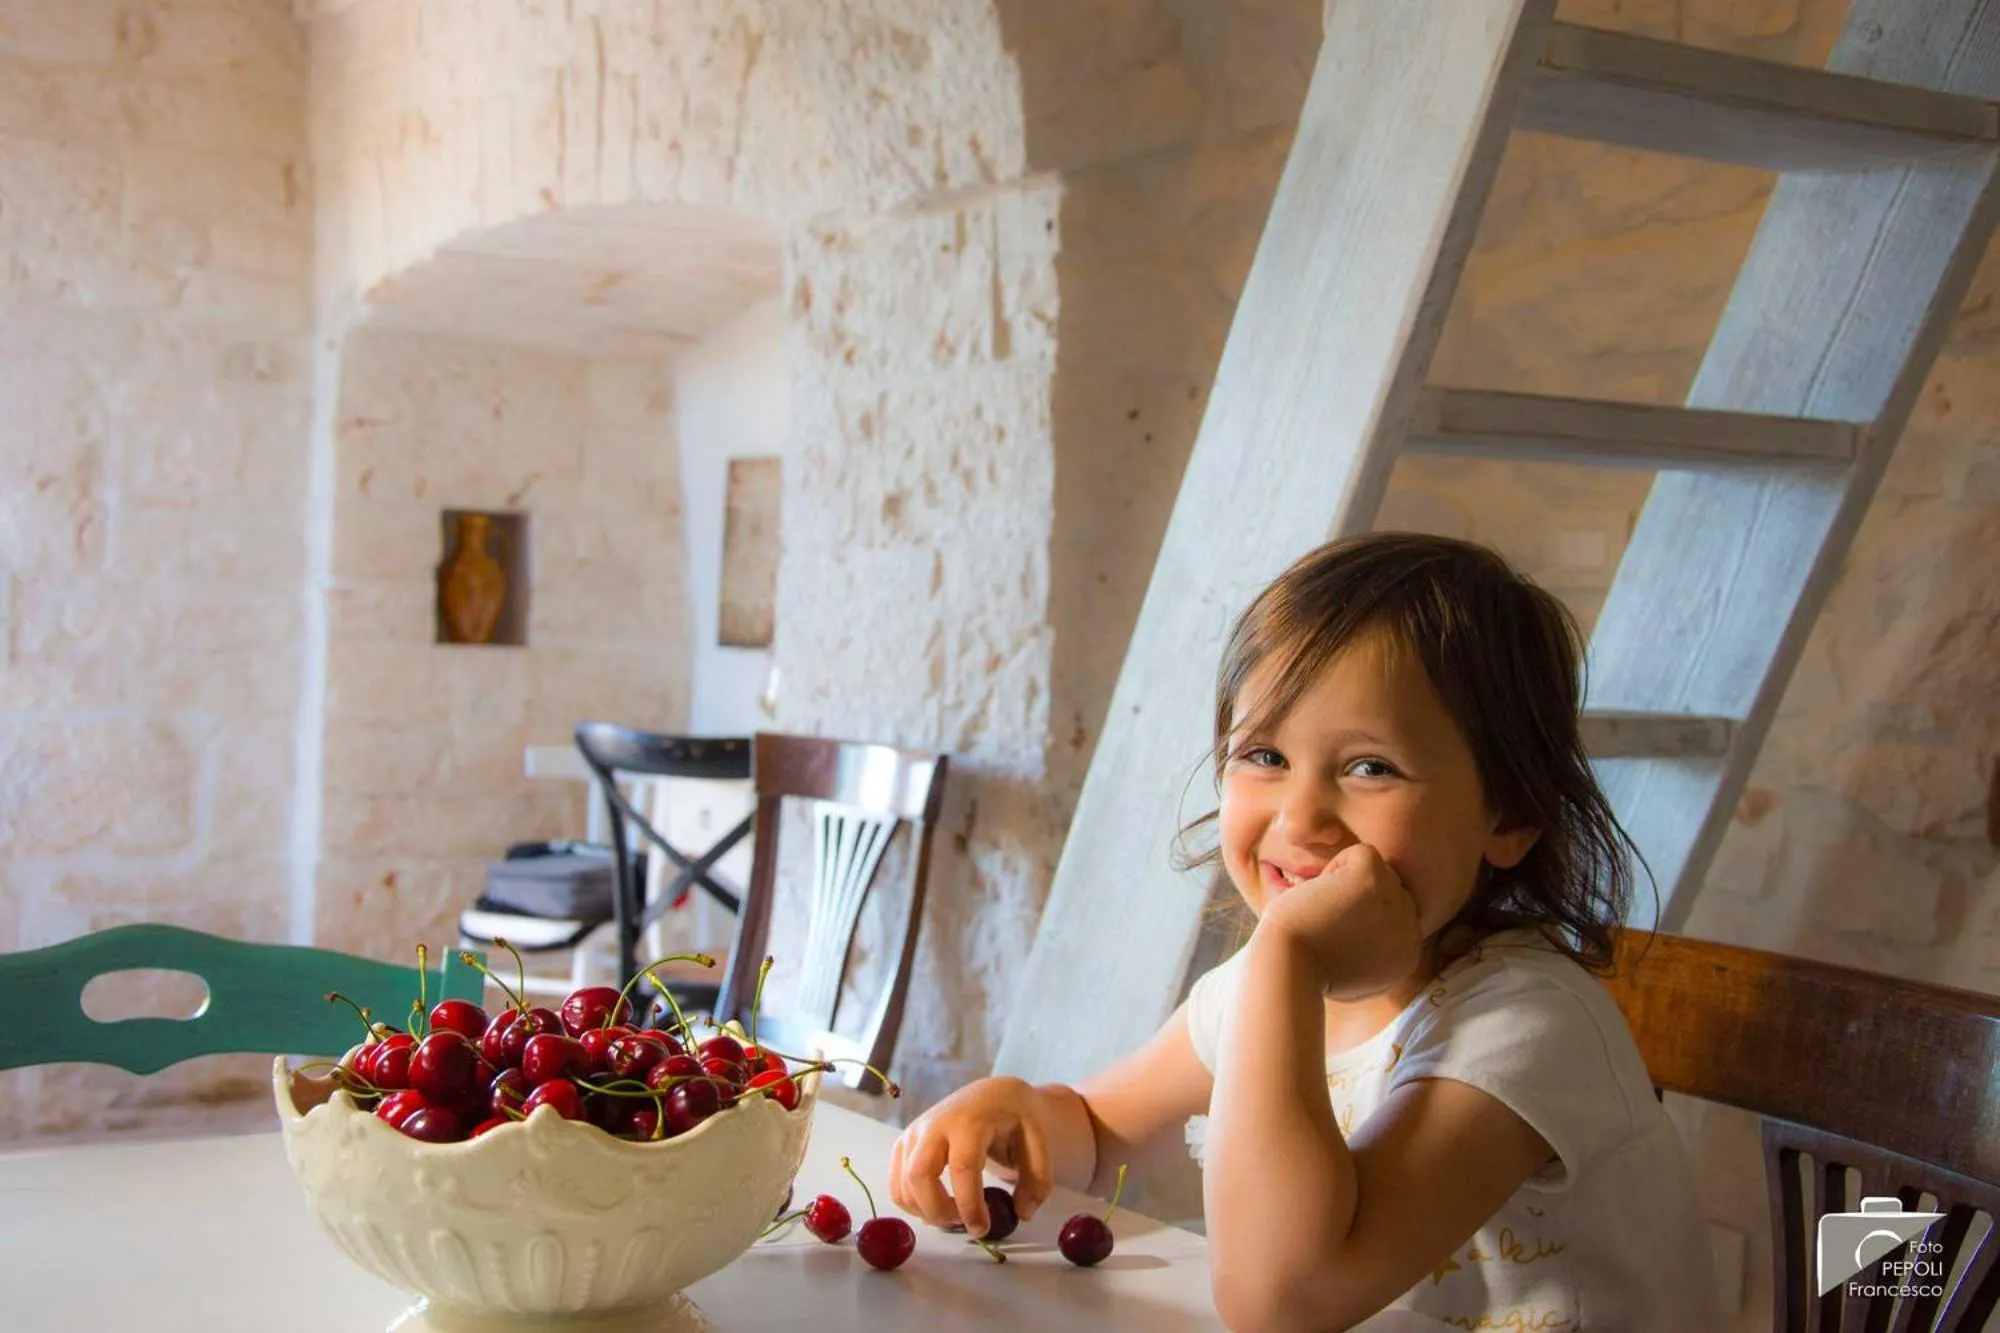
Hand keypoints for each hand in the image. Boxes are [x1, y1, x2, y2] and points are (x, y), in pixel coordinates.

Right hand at [888, 1076, 1053, 1237]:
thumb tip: (1022, 1214)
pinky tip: (936, 1208)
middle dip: (938, 1211)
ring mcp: (914, 1133)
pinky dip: (912, 1205)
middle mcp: (934, 1124)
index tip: (982, 1228)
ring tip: (954, 1217)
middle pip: (919, 1175)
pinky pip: (896, 1184)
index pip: (962, 1166)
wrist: (992, 1095)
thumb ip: (1037, 1180)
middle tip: (963, 1225)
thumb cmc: (1015, 1120)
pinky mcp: (904, 1143)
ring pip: (903, 1184)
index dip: (969, 1204)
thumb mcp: (1039, 1143)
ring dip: (925, 1212)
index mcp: (970, 1121)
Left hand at [1259, 843, 1422, 999]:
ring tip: (1325, 910)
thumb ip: (1372, 949)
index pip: (1394, 918)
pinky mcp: (1375, 880)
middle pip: (1391, 893)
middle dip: (1359, 901)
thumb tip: (1371, 915)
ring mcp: (1396, 904)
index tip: (1333, 938)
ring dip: (1348, 884)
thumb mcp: (1350, 971)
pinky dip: (1336, 866)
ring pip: (1380, 872)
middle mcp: (1411, 932)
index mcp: (1406, 957)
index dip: (1360, 918)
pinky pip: (1362, 853)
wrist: (1288, 966)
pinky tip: (1321, 894)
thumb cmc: (1303, 969)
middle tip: (1326, 924)